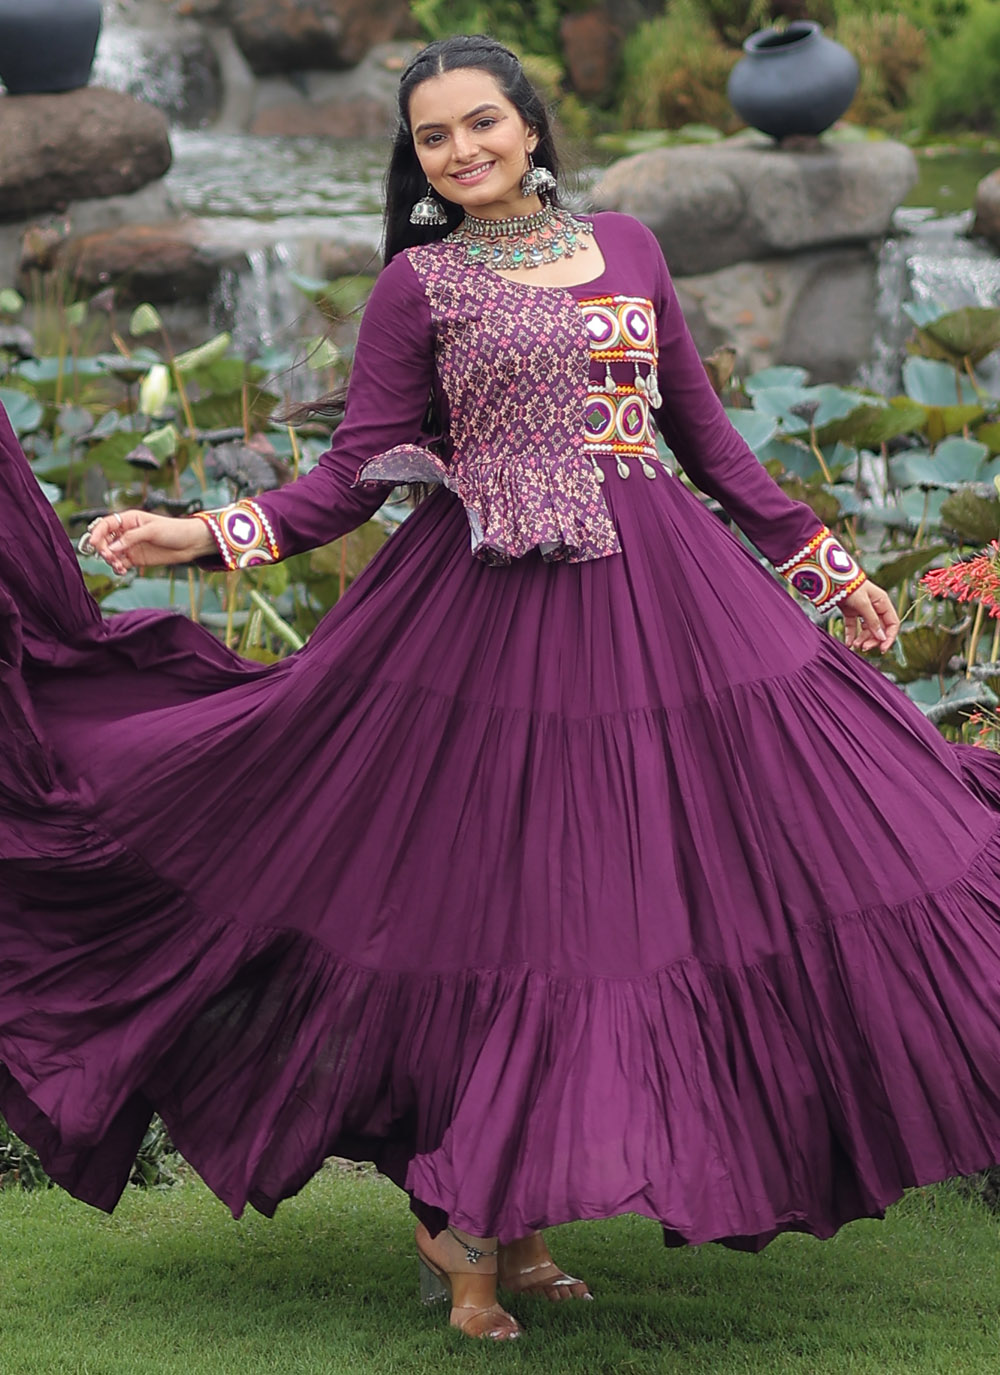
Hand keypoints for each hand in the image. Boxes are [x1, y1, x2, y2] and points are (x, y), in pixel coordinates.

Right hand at [80, 509, 213, 574]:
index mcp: (129, 520)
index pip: (106, 524)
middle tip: (110, 557)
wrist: (191, 543)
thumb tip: (111, 547)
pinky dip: (117, 568)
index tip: (93, 543)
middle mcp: (126, 532)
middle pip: (104, 540)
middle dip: (103, 549)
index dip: (96, 533)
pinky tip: (122, 571)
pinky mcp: (135, 559)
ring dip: (110, 561)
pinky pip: (120, 564)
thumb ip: (131, 538)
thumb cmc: (174, 530)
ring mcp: (130, 546)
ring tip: (119, 566)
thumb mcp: (152, 531)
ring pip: (110, 554)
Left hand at [840, 580, 898, 654]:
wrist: (832, 579)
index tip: (882, 649)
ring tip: (854, 645)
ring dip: (862, 639)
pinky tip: (848, 643)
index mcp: (883, 603)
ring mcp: (862, 610)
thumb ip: (872, 621)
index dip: (889, 637)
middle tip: (864, 648)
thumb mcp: (863, 604)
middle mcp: (875, 607)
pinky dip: (852, 635)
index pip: (892, 623)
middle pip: (879, 629)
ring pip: (866, 629)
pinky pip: (854, 626)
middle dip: (873, 640)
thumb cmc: (850, 587)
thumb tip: (882, 638)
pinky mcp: (851, 611)